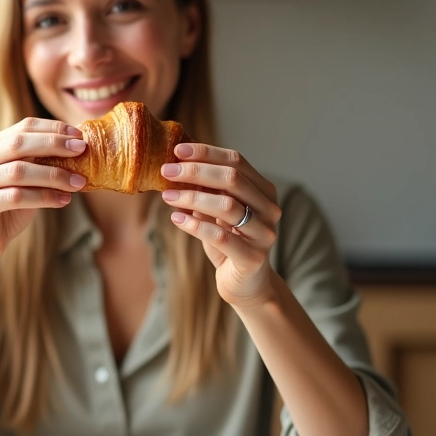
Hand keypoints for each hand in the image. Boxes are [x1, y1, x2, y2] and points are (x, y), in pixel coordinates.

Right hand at [0, 118, 87, 264]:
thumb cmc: (10, 207)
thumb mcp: (29, 181)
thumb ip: (43, 163)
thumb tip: (79, 149)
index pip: (24, 128)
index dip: (52, 129)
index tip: (79, 135)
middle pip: (19, 144)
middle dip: (54, 145)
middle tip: (82, 150)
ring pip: (18, 171)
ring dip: (54, 175)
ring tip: (79, 182)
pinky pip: (15, 197)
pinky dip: (44, 197)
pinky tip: (64, 200)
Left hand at [159, 143, 280, 307]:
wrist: (245, 284)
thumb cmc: (228, 242)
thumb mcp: (217, 212)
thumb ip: (206, 190)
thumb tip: (175, 165)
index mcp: (264, 190)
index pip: (236, 161)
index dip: (206, 153)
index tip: (177, 151)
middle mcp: (269, 209)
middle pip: (232, 179)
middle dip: (196, 171)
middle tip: (166, 171)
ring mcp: (264, 233)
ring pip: (226, 206)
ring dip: (192, 197)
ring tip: (167, 196)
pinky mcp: (252, 257)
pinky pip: (220, 236)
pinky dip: (195, 225)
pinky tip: (176, 219)